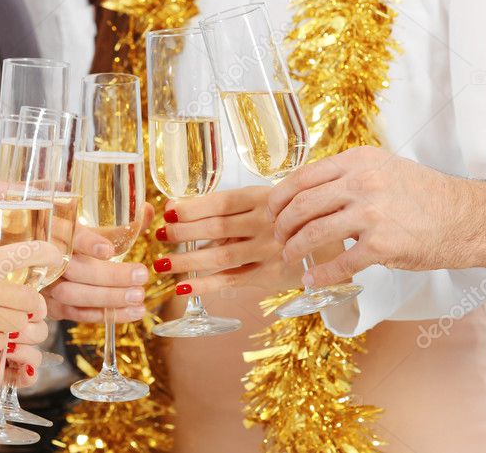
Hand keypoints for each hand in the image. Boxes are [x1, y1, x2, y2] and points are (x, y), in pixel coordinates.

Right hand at [0, 241, 60, 357]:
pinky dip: (6, 348)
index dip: (49, 255)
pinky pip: (6, 346)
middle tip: (29, 310)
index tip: (56, 259)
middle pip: (34, 298)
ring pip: (26, 326)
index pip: (28, 253)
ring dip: (24, 330)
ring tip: (14, 330)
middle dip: (36, 307)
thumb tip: (2, 280)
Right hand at [43, 204, 153, 322]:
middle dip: (110, 276)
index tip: (108, 250)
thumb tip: (149, 210)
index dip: (88, 243)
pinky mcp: (47, 304)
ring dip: (108, 298)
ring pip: (71, 294)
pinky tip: (128, 312)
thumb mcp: (91, 226)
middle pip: (73, 269)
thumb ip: (119, 223)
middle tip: (141, 275)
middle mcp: (45, 256)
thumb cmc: (70, 239)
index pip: (68, 235)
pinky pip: (72, 313)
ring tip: (138, 298)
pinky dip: (101, 314)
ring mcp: (44, 282)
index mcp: (56, 228)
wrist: (39, 259)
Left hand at [154, 187, 301, 295]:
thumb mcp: (266, 201)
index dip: (192, 207)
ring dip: (187, 261)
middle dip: (182, 232)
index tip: (168, 211)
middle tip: (158, 235)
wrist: (327, 242)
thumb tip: (179, 212)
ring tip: (162, 263)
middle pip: (217, 227)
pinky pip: (232, 281)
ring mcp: (269, 250)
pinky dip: (205, 285)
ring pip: (220, 257)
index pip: (221, 202)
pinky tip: (183, 287)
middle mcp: (267, 223)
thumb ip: (231, 208)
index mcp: (263, 198)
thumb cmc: (286, 218)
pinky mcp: (270, 275)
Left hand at [269, 146, 484, 287]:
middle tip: (279, 238)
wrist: (468, 217)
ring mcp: (371, 214)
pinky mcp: (382, 245)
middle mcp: (361, 183)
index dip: (279, 197)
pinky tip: (312, 280)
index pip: (302, 177)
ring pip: (313, 233)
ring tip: (291, 257)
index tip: (272, 212)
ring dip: (294, 249)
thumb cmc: (426, 195)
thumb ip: (349, 176)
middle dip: (282, 226)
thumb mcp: (384, 168)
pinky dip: (320, 274)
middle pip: (301, 205)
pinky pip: (339, 263)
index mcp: (358, 161)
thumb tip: (310, 193)